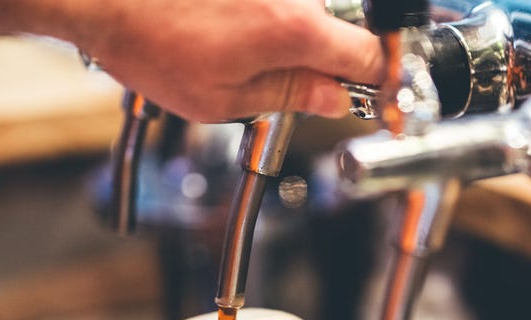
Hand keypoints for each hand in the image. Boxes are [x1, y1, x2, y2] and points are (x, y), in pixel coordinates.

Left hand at [65, 0, 383, 121]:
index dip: (382, 84)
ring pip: (308, 11)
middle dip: (327, 63)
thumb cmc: (148, 41)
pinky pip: (279, 2)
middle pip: (341, 30)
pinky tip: (222, 28)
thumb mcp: (222, 99)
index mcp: (295, 30)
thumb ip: (290, 97)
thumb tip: (332, 99)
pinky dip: (263, 18)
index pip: (372, 56)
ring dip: (289, 38)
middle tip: (292, 89)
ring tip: (234, 54)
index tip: (379, 98)